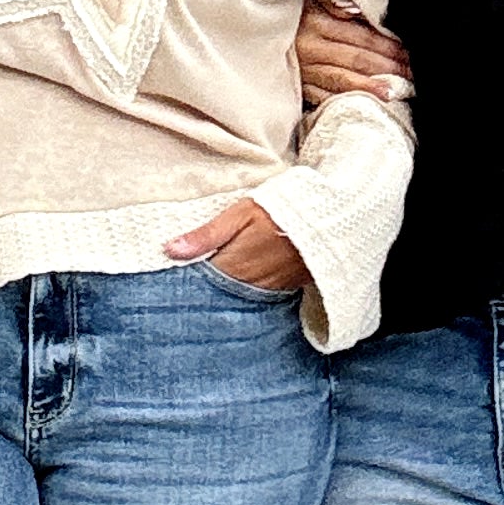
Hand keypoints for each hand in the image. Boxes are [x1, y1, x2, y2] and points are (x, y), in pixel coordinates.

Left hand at [164, 201, 310, 293]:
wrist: (333, 218)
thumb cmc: (284, 209)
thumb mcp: (242, 213)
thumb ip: (207, 234)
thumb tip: (170, 250)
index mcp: (235, 265)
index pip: (200, 280)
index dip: (186, 277)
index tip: (171, 275)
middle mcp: (251, 283)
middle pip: (217, 291)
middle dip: (203, 286)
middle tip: (185, 282)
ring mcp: (270, 288)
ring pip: (237, 295)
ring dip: (224, 289)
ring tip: (211, 280)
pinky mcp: (287, 287)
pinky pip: (258, 293)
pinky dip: (246, 288)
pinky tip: (240, 279)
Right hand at [293, 0, 411, 109]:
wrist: (255, 32)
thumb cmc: (289, 9)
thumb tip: (355, 8)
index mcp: (315, 22)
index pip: (361, 37)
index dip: (387, 46)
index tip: (409, 53)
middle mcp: (308, 48)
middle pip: (356, 60)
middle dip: (388, 68)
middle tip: (412, 74)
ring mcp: (301, 70)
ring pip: (342, 81)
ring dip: (370, 87)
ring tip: (393, 92)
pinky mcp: (295, 86)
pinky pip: (322, 97)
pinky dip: (343, 100)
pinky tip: (362, 104)